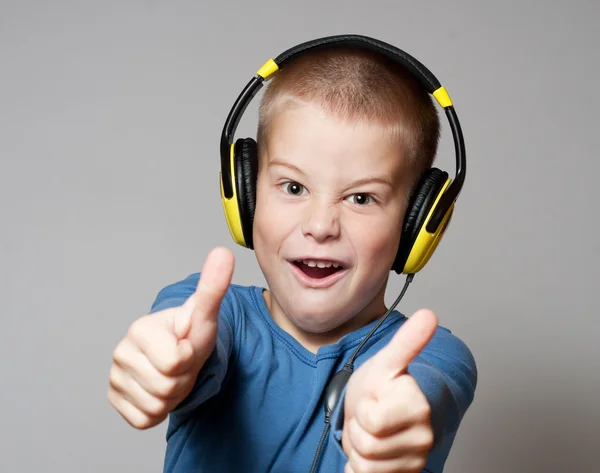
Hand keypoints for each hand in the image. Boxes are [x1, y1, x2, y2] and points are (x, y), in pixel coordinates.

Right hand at [107, 246, 234, 428]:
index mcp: (140, 329)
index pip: (174, 362)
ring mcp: (114, 378)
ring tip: (172, 374)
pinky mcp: (115, 399)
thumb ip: (213, 286)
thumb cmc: (191, 332)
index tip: (186, 346)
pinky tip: (159, 388)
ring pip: (156, 406)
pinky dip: (158, 410)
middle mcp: (120, 352)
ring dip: (173, 396)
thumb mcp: (205, 314)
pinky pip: (144, 419)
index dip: (189, 359)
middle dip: (182, 379)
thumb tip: (223, 252)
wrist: (178, 352)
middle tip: (181, 363)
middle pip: (166, 387)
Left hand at [341, 309, 437, 472]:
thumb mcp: (387, 361)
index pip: (369, 419)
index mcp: (419, 406)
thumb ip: (407, 341)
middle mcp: (424, 436)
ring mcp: (416, 458)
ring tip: (373, 428)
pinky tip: (373, 448)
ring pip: (365, 463)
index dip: (363, 406)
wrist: (392, 408)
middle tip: (371, 412)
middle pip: (365, 444)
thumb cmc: (386, 384)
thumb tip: (429, 314)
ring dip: (359, 446)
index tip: (376, 395)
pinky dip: (361, 465)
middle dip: (358, 427)